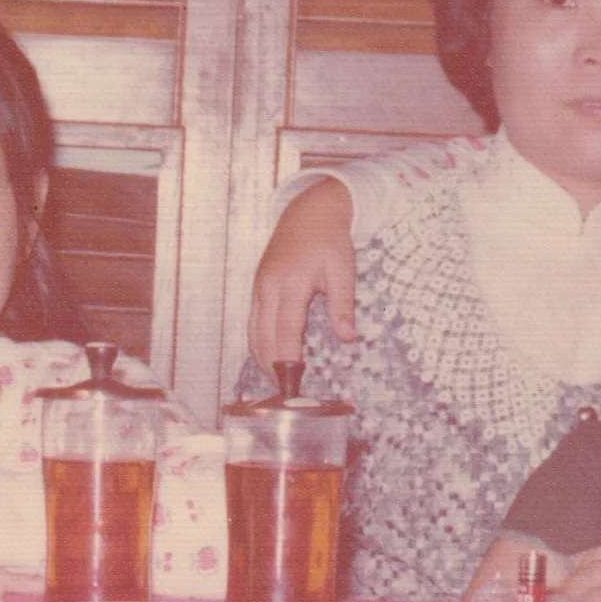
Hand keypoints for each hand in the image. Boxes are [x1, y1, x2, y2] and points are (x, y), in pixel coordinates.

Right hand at [248, 178, 358, 368]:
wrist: (309, 211)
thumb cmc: (329, 239)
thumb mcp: (343, 268)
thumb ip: (343, 304)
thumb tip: (348, 338)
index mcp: (290, 283)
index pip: (285, 330)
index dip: (287, 358)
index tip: (293, 381)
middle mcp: (268, 286)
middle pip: (263, 336)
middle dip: (272, 365)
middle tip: (286, 390)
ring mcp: (259, 286)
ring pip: (252, 330)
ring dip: (262, 357)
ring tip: (277, 379)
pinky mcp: (257, 286)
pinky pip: (252, 321)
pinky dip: (258, 341)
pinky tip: (268, 356)